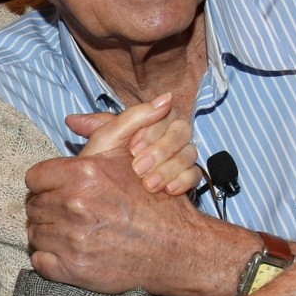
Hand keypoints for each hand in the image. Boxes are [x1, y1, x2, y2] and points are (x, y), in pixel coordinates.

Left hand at [25, 97, 218, 294]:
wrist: (176, 249)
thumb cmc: (155, 201)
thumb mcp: (136, 156)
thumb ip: (128, 123)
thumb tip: (133, 105)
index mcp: (83, 174)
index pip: (34, 178)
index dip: (46, 183)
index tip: (59, 189)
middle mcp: (74, 205)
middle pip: (33, 205)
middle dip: (48, 207)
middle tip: (68, 212)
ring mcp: (72, 239)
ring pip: (35, 233)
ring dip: (48, 232)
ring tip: (70, 231)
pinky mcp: (73, 269)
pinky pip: (39, 260)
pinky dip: (49, 258)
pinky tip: (68, 252)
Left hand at [66, 93, 199, 194]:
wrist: (99, 197)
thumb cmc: (100, 163)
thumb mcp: (108, 136)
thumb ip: (135, 115)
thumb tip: (167, 97)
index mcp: (148, 122)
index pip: (166, 114)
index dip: (151, 132)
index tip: (132, 149)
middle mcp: (166, 137)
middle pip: (182, 131)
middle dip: (161, 150)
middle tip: (138, 168)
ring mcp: (177, 158)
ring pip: (189, 153)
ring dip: (169, 168)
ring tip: (148, 184)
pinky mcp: (184, 178)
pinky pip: (195, 174)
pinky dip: (183, 180)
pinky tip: (168, 189)